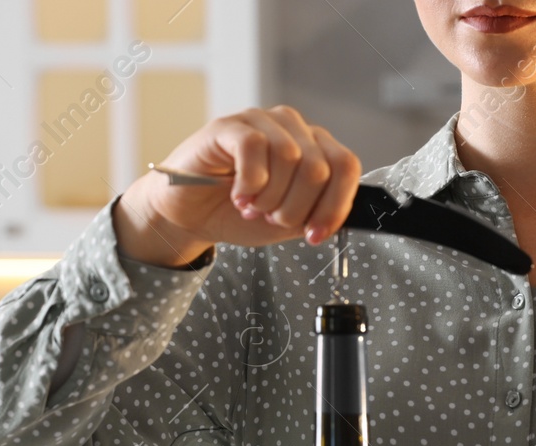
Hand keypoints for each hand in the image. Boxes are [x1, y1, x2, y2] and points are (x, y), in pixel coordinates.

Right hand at [113, 105, 361, 266]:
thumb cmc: (239, 214)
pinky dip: (250, 184)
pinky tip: (238, 196)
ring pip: (290, 157)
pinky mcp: (229, 125)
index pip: (345, 166)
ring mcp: (261, 121)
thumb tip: (342, 215)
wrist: (190, 216)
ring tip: (251, 207)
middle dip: (296, 208)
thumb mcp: (289, 222)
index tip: (313, 235)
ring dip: (271, 198)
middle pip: (319, 168)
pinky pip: (255, 148)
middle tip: (270, 217)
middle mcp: (292, 128)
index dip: (335, 206)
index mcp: (313, 148)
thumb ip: (317, 214)